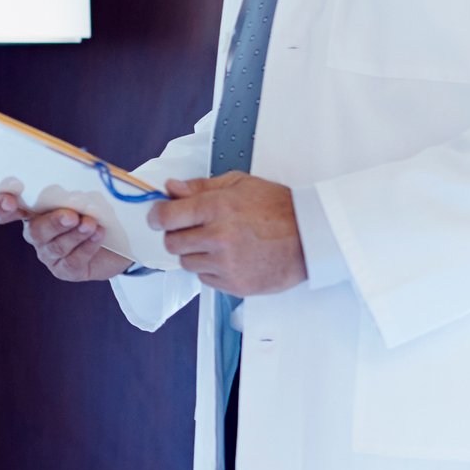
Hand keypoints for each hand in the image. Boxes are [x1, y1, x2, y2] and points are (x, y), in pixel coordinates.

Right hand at [0, 181, 133, 282]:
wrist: (122, 236)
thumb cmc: (98, 207)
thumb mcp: (88, 190)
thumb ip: (77, 183)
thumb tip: (78, 170)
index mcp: (33, 209)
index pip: (4, 209)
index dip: (1, 206)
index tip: (10, 201)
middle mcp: (37, 233)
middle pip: (35, 231)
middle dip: (53, 223)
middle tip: (71, 215)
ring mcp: (49, 254)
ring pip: (55, 247)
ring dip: (75, 234)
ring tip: (91, 224)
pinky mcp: (66, 270)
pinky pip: (71, 261)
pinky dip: (86, 247)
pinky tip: (98, 235)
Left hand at [147, 171, 305, 295]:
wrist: (312, 236)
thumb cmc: (279, 208)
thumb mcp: (239, 184)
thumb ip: (200, 187)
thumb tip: (171, 188)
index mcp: (217, 208)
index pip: (166, 216)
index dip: (157, 216)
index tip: (158, 217)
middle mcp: (219, 237)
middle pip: (171, 243)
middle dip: (177, 235)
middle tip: (193, 230)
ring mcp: (227, 264)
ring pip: (187, 263)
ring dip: (195, 254)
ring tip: (218, 244)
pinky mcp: (235, 284)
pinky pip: (205, 280)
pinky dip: (212, 270)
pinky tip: (230, 258)